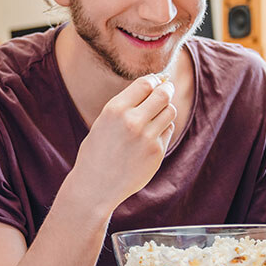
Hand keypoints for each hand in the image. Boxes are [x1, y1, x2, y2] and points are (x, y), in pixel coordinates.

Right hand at [72, 75, 175, 209]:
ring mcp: (147, 137)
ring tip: (156, 116)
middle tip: (168, 90)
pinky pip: (168, 130)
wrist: (96, 186)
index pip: (145, 83)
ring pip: (170, 111)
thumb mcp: (105, 121)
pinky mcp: (157, 152)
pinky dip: (163, 129)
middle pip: (163, 94)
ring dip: (166, 110)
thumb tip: (155, 84)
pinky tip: (150, 137)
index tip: (158, 81)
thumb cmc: (98, 151)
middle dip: (167, 90)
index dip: (155, 80)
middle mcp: (132, 121)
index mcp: (115, 109)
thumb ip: (127, 104)